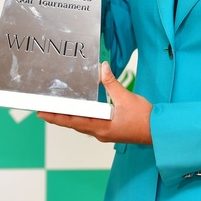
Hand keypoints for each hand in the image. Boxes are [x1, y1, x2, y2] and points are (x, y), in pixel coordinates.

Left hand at [37, 62, 152, 144]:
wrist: (158, 131)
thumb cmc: (143, 118)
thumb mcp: (126, 97)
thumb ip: (112, 83)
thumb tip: (102, 68)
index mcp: (100, 126)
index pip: (72, 121)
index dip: (56, 117)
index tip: (42, 113)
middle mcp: (99, 132)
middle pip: (74, 124)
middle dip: (59, 117)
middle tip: (43, 110)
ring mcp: (105, 133)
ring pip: (82, 125)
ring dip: (70, 118)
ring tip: (58, 109)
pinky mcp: (110, 131)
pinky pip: (91, 124)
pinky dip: (82, 117)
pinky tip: (81, 111)